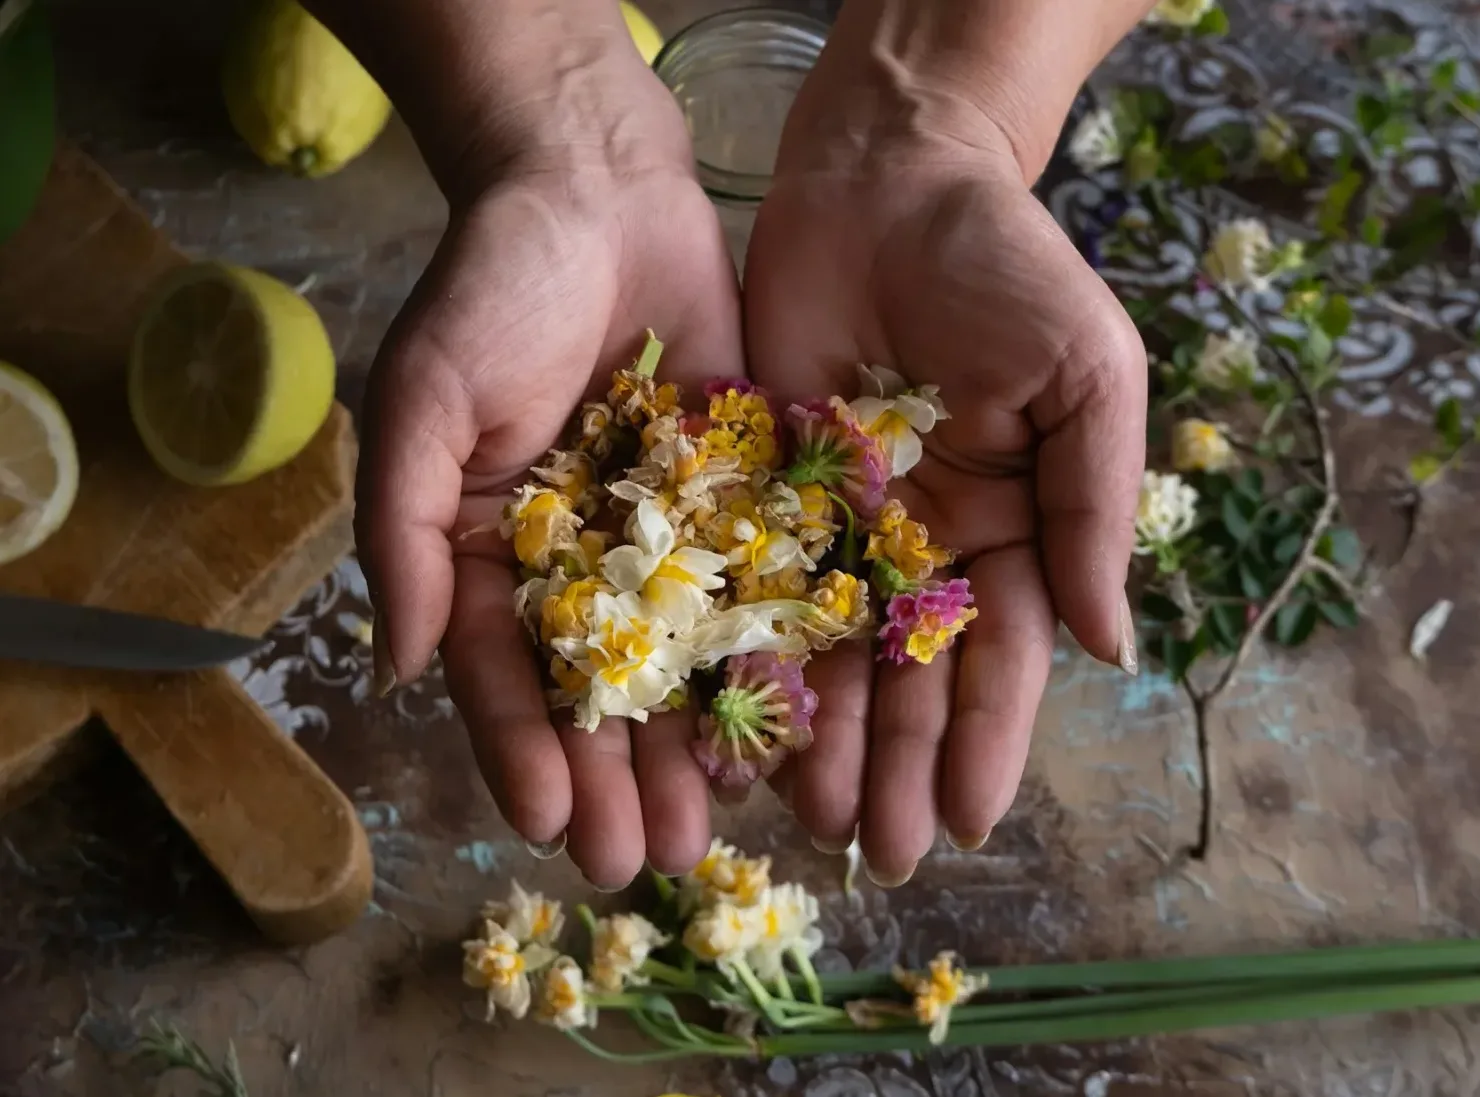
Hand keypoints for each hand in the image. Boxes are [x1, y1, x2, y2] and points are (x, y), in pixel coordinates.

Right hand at [355, 32, 742, 888]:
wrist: (594, 187)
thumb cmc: (491, 287)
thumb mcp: (423, 401)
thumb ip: (403, 531)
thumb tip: (398, 669)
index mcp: (492, 554)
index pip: (504, 675)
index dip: (526, 753)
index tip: (556, 827)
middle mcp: (581, 563)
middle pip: (602, 691)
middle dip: (623, 779)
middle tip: (655, 860)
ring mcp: (665, 537)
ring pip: (685, 661)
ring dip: (699, 745)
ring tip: (724, 824)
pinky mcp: (741, 498)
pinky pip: (758, 588)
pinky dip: (773, 656)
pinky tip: (796, 725)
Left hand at [744, 18, 1146, 884]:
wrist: (890, 178)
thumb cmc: (1007, 269)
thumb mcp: (1086, 380)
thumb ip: (1091, 510)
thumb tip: (1115, 646)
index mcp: (1006, 532)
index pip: (1000, 660)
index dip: (988, 740)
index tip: (972, 820)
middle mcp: (918, 548)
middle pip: (907, 680)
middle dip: (899, 766)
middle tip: (878, 853)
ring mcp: (834, 529)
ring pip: (824, 656)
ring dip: (821, 742)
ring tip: (808, 822)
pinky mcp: (755, 495)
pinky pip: (746, 589)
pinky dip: (743, 659)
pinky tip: (734, 729)